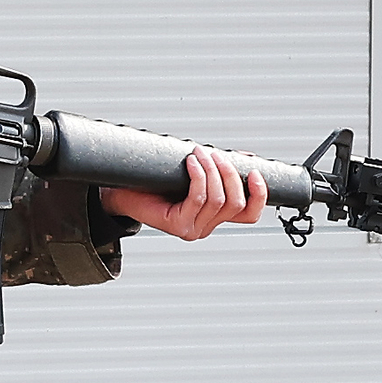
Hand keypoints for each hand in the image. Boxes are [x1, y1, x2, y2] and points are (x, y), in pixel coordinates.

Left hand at [104, 144, 269, 241]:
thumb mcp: (194, 175)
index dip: (259, 195)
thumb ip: (219, 172)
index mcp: (214, 217)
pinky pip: (198, 198)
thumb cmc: (157, 183)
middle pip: (235, 203)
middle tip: (214, 154)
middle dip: (229, 173)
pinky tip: (191, 163)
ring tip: (199, 153)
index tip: (256, 172)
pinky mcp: (177, 225)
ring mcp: (192, 229)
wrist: (122, 192)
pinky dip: (198, 176)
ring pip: (217, 199)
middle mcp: (206, 227)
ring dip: (212, 171)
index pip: (249, 214)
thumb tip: (245, 157)